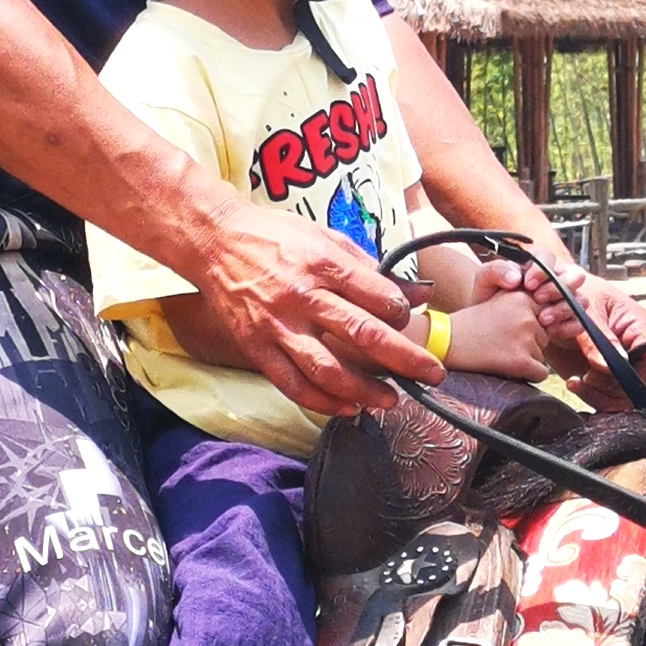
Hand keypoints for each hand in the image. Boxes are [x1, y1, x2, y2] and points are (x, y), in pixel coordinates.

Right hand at [187, 192, 436, 418]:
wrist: (215, 241)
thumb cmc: (275, 236)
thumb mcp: (326, 237)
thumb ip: (370, 268)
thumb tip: (417, 293)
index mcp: (324, 264)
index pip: (378, 296)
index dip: (402, 314)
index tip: (409, 321)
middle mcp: (302, 297)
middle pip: (363, 335)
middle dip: (404, 359)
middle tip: (431, 375)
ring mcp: (277, 326)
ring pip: (328, 369)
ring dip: (364, 391)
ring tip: (390, 400)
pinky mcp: (256, 348)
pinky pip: (293, 384)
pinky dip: (322, 402)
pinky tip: (347, 408)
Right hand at [448, 287, 557, 378]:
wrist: (445, 342)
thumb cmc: (470, 326)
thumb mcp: (498, 303)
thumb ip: (524, 307)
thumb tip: (556, 319)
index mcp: (522, 297)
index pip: (545, 317)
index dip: (528, 328)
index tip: (509, 332)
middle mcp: (527, 315)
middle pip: (545, 338)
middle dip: (529, 345)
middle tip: (501, 344)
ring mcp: (525, 338)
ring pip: (542, 356)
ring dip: (526, 360)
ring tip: (499, 354)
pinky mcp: (521, 360)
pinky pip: (540, 374)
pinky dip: (527, 375)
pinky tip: (506, 367)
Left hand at [530, 261, 645, 398]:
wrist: (550, 299)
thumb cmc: (574, 295)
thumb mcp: (587, 312)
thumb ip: (599, 340)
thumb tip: (610, 367)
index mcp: (639, 328)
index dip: (639, 377)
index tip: (614, 375)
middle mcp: (633, 352)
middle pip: (641, 387)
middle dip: (614, 387)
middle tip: (589, 376)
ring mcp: (617, 367)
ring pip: (624, 399)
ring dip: (599, 394)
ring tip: (578, 380)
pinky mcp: (601, 379)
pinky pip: (605, 400)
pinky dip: (590, 396)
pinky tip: (574, 382)